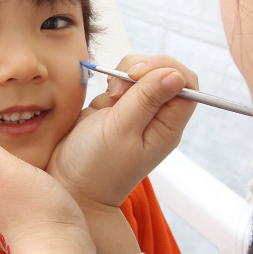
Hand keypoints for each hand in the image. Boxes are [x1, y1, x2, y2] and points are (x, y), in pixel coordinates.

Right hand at [47, 54, 197, 207]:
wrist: (67, 184)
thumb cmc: (95, 169)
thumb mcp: (120, 132)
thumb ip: (146, 100)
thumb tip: (175, 75)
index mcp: (166, 128)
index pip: (186, 83)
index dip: (164, 68)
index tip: (136, 74)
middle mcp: (156, 118)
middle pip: (163, 72)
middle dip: (139, 70)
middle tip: (117, 91)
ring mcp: (136, 112)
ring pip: (140, 73)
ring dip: (123, 75)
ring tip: (109, 98)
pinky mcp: (116, 108)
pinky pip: (120, 81)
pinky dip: (110, 81)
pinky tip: (101, 101)